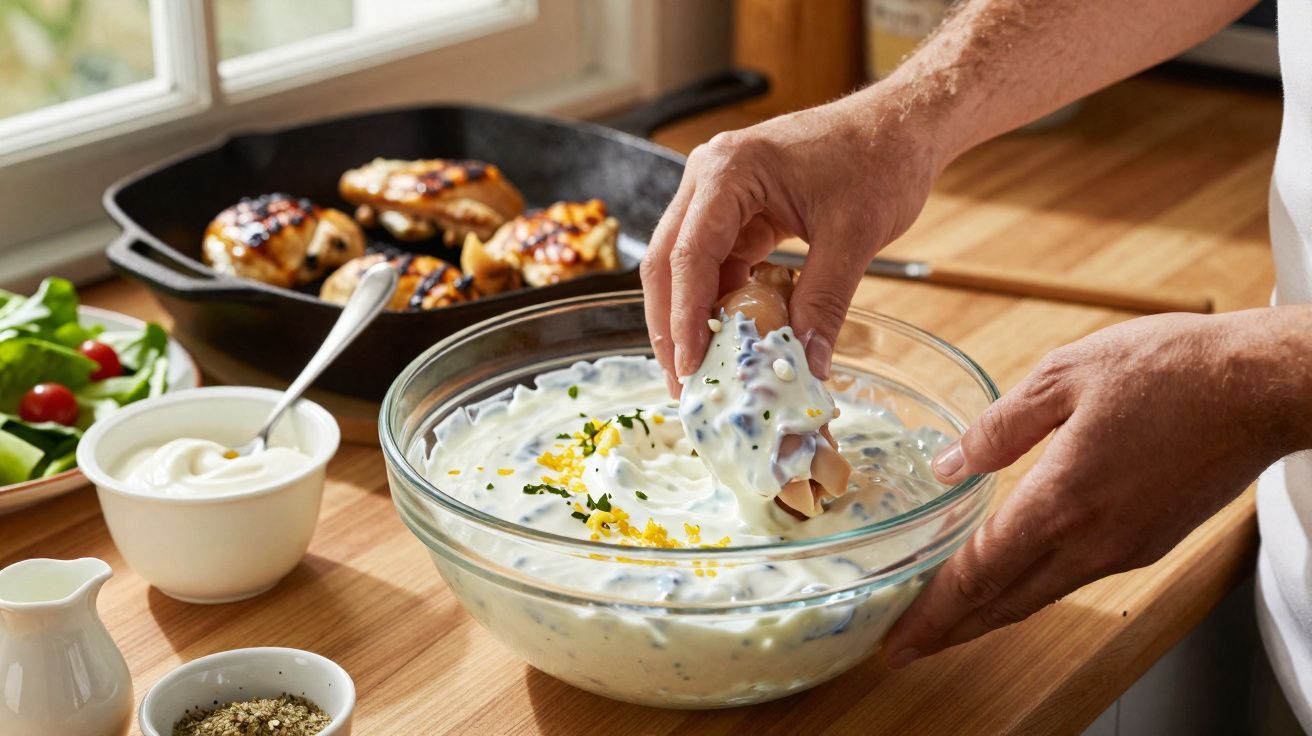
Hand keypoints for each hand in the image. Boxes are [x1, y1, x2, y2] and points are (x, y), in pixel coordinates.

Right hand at [640, 91, 943, 391]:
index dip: (685, 317)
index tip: (691, 367)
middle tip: (683, 383)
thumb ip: (825, 302)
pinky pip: (717, 262)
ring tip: (703, 370)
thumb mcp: (854, 236)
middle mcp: (710, 177)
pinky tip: (732, 338)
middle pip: (669, 261)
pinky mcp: (739, 209)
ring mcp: (720, 192)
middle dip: (672, 325)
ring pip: (686, 265)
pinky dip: (721, 301)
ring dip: (692, 316)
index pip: (689, 255)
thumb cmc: (881, 159)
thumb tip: (809, 365)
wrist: (903, 124)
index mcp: (729, 170)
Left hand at [881, 309, 1311, 668]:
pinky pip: (1076, 576)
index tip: (899, 639)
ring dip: (990, 613)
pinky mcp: (1149, 541)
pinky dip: (1032, 588)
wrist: (1264, 386)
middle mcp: (1094, 540)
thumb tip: (950, 464)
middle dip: (951, 630)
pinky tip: (1013, 576)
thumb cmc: (1172, 370)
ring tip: (948, 620)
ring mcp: (1126, 548)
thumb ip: (1000, 425)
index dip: (934, 611)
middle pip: (1007, 603)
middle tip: (906, 648)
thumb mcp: (1065, 374)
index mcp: (1064, 500)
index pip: (981, 574)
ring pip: (1042, 594)